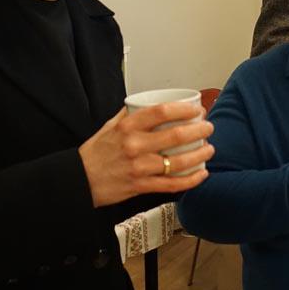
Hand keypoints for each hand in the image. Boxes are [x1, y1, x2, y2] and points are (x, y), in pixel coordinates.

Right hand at [78, 103, 214, 206]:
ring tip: (209, 149)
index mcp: (128, 126)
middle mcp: (134, 145)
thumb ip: (130, 115)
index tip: (196, 110)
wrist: (79, 180)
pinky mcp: (141, 186)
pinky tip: (201, 174)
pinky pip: (172, 184)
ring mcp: (139, 167)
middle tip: (208, 128)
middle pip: (175, 135)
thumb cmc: (95, 153)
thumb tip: (148, 103)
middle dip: (199, 131)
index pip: (161, 111)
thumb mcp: (109, 126)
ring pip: (178, 161)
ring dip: (199, 155)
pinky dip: (190, 180)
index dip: (184, 109)